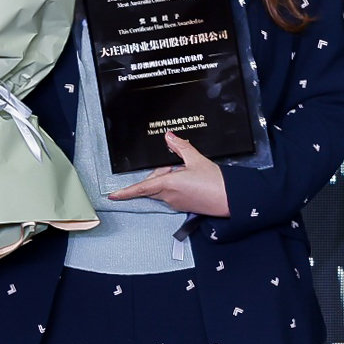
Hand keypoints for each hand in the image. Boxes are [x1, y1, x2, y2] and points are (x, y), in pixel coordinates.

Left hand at [107, 131, 230, 217]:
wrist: (230, 199)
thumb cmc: (215, 182)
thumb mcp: (196, 159)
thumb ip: (180, 147)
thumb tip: (169, 137)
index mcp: (168, 184)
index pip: (141, 188)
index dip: (125, 192)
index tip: (113, 196)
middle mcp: (169, 196)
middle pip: (152, 185)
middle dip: (158, 174)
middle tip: (176, 165)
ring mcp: (175, 203)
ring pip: (161, 189)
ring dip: (167, 179)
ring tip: (187, 172)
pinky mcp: (182, 206)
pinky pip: (170, 194)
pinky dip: (174, 186)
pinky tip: (190, 181)